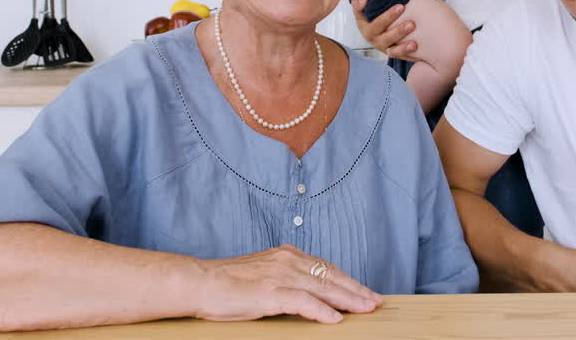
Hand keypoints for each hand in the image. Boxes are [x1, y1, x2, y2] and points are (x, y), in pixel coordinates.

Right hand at [193, 245, 382, 323]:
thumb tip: (307, 295)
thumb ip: (285, 279)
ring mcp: (280, 275)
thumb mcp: (263, 275)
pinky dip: (321, 311)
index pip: (326, 267)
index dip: (348, 280)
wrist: (199, 282)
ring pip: (323, 288)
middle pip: (331, 276)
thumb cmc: (227, 283)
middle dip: (356, 290)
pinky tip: (335, 320)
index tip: (365, 291)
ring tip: (366, 309)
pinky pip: (303, 302)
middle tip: (376, 301)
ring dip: (348, 300)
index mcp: (287, 255)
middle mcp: (287, 261)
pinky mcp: (270, 292)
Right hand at [350, 0, 417, 61]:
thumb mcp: (361, 11)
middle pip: (387, 38)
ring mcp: (385, 49)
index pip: (377, 23)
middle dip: (399, 31)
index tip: (401, 7)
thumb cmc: (370, 17)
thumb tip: (364, 0)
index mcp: (367, 30)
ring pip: (393, 51)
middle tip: (412, 24)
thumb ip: (358, 4)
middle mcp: (375, 41)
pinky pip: (403, 58)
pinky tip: (421, 57)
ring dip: (404, 48)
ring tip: (415, 44)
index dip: (388, 16)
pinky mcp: (394, 55)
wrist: (373, 31)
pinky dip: (411, 57)